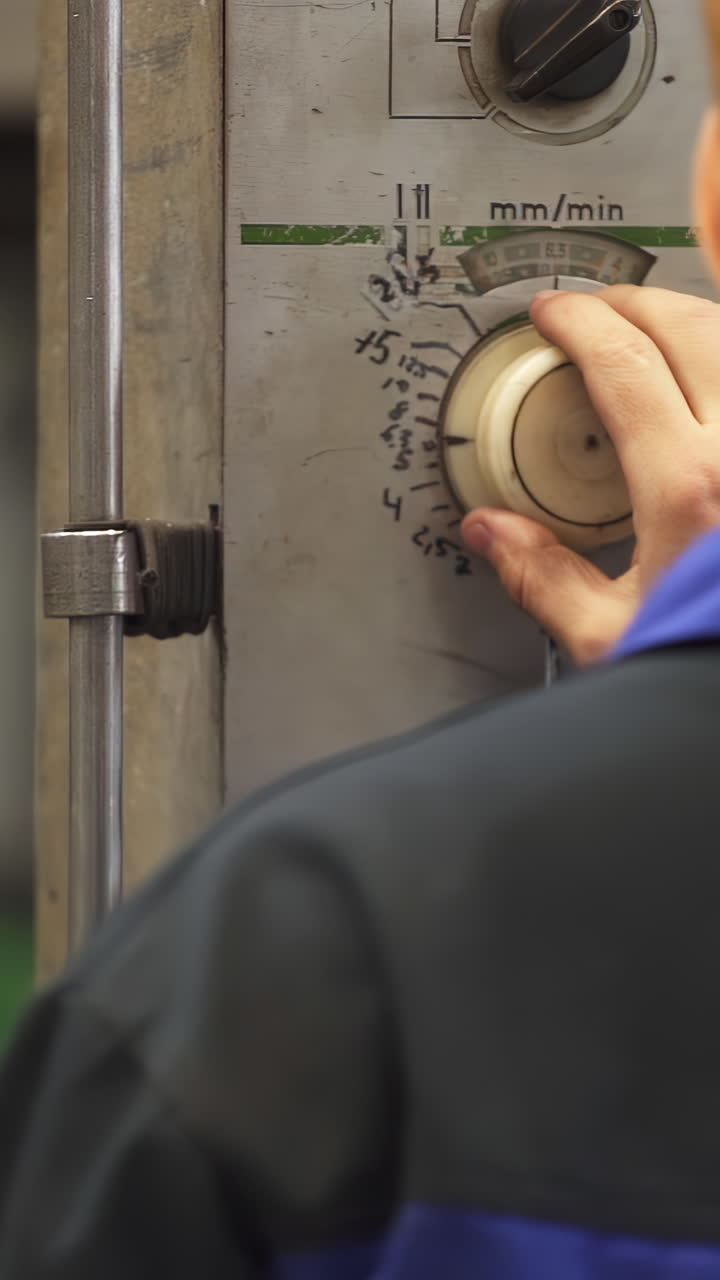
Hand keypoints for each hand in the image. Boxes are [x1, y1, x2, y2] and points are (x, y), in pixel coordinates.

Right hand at [461, 285, 719, 664]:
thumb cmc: (712, 663)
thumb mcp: (613, 638)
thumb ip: (543, 579)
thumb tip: (490, 532)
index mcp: (688, 487)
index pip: (622, 362)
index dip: (578, 322)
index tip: (554, 314)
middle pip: (690, 326)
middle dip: (635, 302)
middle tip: (599, 309)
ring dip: (691, 319)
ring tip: (656, 331)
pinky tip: (708, 378)